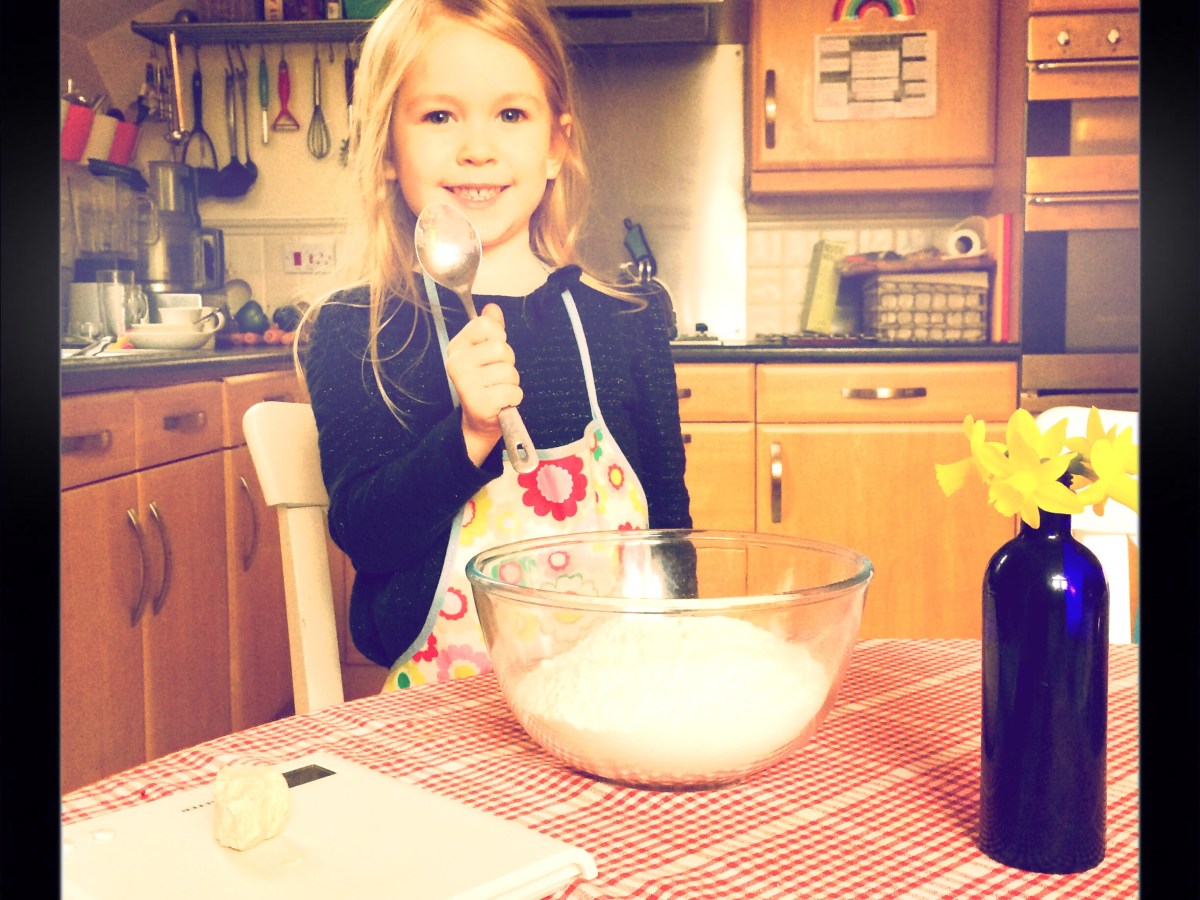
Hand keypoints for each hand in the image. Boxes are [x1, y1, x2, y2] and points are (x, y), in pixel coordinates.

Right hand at [445, 303, 522, 465]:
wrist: (479, 420)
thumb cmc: (485, 383)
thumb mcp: (485, 353)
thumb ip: (490, 329)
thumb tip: (492, 307)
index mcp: (456, 347)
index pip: (484, 324)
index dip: (498, 336)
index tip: (493, 352)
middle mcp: (456, 363)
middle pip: (501, 348)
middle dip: (508, 363)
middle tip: (497, 376)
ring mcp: (465, 384)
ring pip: (509, 371)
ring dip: (512, 383)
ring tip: (499, 390)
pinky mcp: (478, 403)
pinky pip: (512, 391)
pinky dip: (513, 398)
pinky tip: (501, 402)